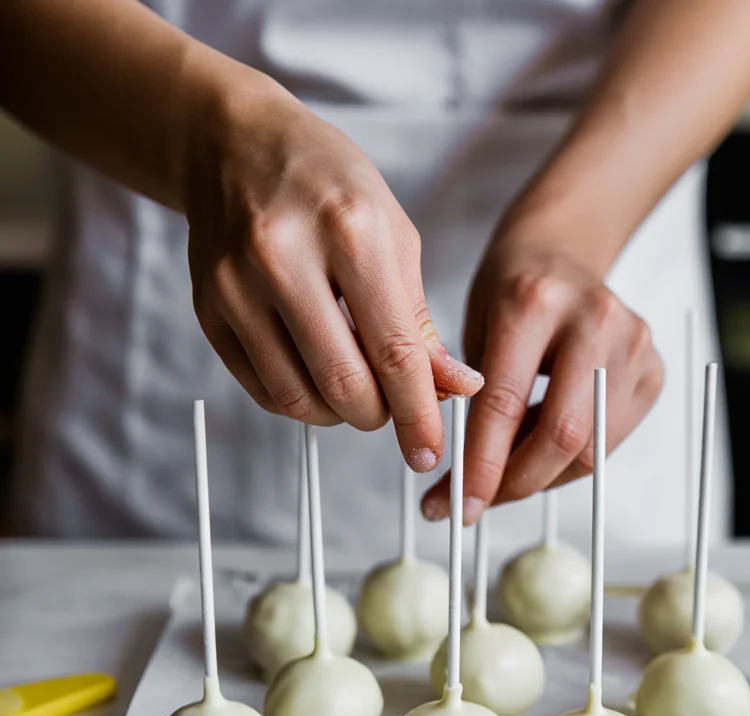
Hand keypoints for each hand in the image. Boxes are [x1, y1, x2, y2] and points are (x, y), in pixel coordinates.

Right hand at [182, 71, 481, 470]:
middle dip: (379, 416)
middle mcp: (284, 257)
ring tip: (356, 388)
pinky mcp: (207, 310)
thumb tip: (456, 389)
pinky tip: (317, 377)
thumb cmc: (329, 186)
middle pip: (344, 385)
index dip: (418, 414)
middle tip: (392, 408)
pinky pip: (263, 390)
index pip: (394, 352)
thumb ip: (420, 322)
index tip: (429, 451)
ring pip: (299, 398)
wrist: (235, 144)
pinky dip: (300, 401)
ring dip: (339, 414)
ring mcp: (236, 286)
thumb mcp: (394, 235)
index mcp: (350, 231)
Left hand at [421, 232, 662, 519]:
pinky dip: (569, 459)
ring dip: (540, 476)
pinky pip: (608, 440)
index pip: (506, 405)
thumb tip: (465, 483)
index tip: (457, 506)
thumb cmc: (510, 293)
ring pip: (590, 447)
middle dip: (515, 484)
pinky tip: (541, 446)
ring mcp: (633, 342)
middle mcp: (593, 318)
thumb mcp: (474, 331)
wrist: (563, 250)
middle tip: (476, 504)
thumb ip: (471, 401)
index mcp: (535, 301)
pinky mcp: (653, 367)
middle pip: (563, 435)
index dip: (481, 466)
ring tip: (504, 469)